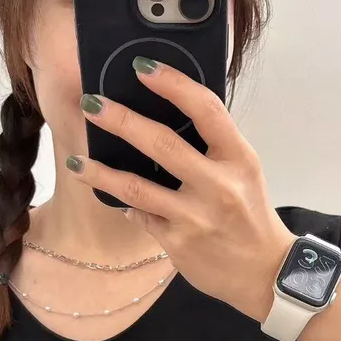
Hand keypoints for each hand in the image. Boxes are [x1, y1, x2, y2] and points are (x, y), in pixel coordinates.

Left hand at [68, 57, 295, 319]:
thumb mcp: (244, 172)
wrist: (264, 273)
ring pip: (135, 187)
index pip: (205, 109)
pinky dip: (126, 205)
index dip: (172, 83)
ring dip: (100, 172)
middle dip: (120, 120)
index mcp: (238, 158)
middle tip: (91, 105)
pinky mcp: (177, 243)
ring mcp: (195, 217)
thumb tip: (165, 115)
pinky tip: (114, 198)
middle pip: (161, 143)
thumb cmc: (250, 216)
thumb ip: (212, 146)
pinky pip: (140, 215)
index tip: (141, 67)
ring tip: (75, 161)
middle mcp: (217, 186)